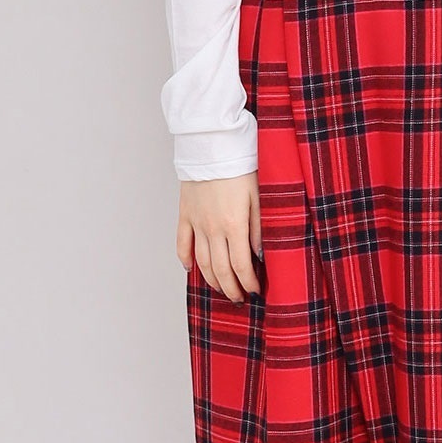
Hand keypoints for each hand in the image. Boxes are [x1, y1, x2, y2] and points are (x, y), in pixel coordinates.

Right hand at [177, 173, 262, 302]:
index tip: (255, 291)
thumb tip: (259, 255)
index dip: (249, 283)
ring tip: (221, 288)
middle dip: (231, 288)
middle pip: (220, 269)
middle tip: (239, 297)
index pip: (241, 265)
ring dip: (211, 279)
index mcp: (234, 225)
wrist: (212, 144)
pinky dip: (185, 258)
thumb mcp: (259, 197)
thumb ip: (259, 229)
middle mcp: (212, 228)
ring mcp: (196, 222)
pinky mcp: (185, 213)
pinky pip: (181, 242)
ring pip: (201, 261)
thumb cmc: (240, 166)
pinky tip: (190, 269)